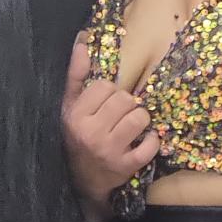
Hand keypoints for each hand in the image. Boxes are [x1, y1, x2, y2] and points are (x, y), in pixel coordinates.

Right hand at [61, 34, 160, 208]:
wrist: (82, 180)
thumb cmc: (77, 136)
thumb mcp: (69, 107)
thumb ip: (76, 74)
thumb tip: (83, 41)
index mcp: (76, 116)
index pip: (104, 86)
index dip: (109, 92)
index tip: (104, 103)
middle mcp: (91, 133)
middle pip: (124, 99)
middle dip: (126, 104)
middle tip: (120, 114)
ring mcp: (110, 151)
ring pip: (139, 118)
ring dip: (140, 120)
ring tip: (132, 126)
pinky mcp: (127, 166)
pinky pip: (150, 145)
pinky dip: (152, 141)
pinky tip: (143, 141)